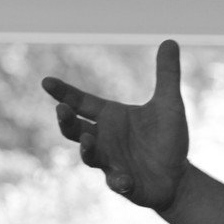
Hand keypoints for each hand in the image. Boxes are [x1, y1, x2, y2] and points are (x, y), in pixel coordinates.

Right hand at [42, 39, 189, 210]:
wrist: (178, 176)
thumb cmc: (167, 139)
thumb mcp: (170, 104)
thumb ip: (167, 75)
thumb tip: (170, 40)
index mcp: (110, 117)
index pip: (81, 102)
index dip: (63, 92)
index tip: (46, 81)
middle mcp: (103, 139)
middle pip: (75, 129)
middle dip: (66, 121)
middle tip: (62, 110)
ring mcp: (110, 162)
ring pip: (89, 156)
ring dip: (87, 150)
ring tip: (89, 141)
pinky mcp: (123, 183)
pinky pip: (116, 183)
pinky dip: (118, 181)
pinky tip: (124, 180)